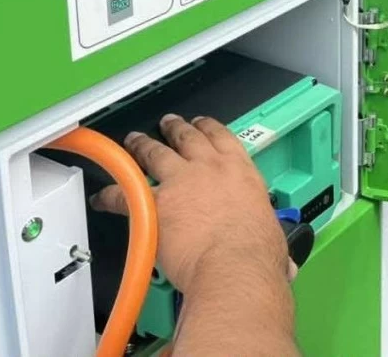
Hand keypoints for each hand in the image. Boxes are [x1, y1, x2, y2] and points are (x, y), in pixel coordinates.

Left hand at [91, 115, 288, 293]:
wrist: (235, 264)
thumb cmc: (256, 253)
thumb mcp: (272, 233)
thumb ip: (268, 238)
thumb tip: (283, 263)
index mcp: (241, 171)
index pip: (222, 137)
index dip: (208, 127)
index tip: (201, 124)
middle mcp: (210, 168)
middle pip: (186, 138)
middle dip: (174, 128)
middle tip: (167, 124)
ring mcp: (181, 182)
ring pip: (155, 154)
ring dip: (142, 146)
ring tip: (134, 141)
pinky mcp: (156, 204)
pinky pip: (125, 194)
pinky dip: (111, 194)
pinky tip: (104, 196)